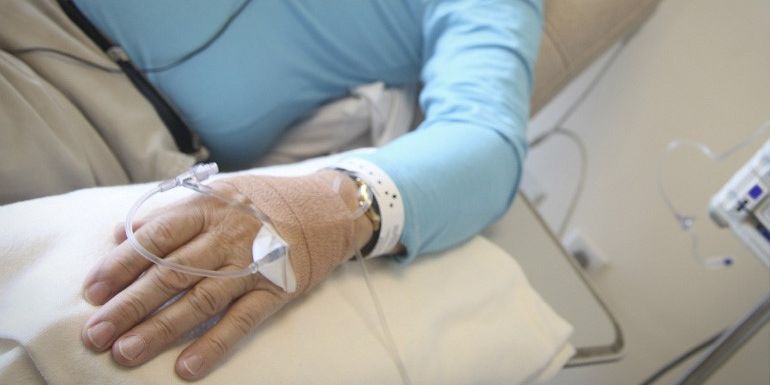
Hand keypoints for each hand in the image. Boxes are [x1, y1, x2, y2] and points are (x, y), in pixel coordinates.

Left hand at [81, 171, 371, 379]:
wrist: (330, 207)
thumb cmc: (264, 203)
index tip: (92, 291)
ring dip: (161, 328)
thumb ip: (171, 215)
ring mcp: (252, 265)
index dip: (120, 264)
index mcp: (207, 207)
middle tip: (95, 333)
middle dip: (129, 305)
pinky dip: (214, 345)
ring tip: (126, 352)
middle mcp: (227, 235)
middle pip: (170, 272)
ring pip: (200, 300)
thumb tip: (122, 235)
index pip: (155, 237)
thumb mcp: (217, 194)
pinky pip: (242, 321)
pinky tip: (187, 367)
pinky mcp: (277, 289)